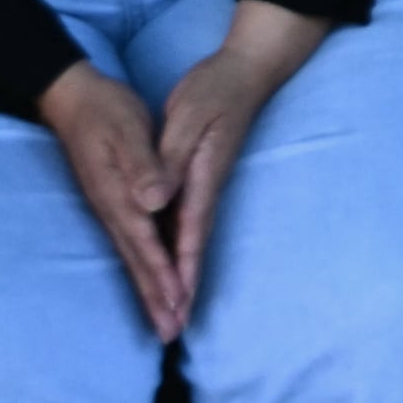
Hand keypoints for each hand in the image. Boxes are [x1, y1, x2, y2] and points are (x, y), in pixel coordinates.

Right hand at [36, 64, 186, 340]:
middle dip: (156, 299)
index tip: (177, 306)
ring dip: (150, 291)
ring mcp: (110, 209)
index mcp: (120, 195)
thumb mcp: (126, 131)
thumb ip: (141, 167)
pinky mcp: (113, 202)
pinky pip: (131, 245)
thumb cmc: (104, 110)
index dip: (163, 276)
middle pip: (138, 262)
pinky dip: (144, 269)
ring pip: (134, 258)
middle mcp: (113, 210)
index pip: (146, 244)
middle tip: (171, 335)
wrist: (72, 97)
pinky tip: (152, 283)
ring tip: (166, 321)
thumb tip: (154, 202)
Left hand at [155, 3, 329, 324]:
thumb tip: (156, 203)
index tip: (175, 306)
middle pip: (190, 249)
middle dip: (181, 290)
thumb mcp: (186, 119)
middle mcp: (203, 189)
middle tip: (172, 331)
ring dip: (181, 279)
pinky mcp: (199, 180)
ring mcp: (203, 187)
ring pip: (189, 242)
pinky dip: (181, 255)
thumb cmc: (215, 90)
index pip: (187, 233)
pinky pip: (187, 227)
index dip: (179, 271)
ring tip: (175, 314)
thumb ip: (167, 160)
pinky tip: (175, 270)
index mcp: (199, 178)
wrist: (246, 71)